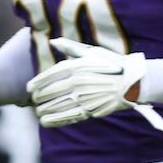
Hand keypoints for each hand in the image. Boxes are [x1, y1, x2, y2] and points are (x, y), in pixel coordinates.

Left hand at [27, 38, 162, 131]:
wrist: (133, 81)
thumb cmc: (112, 64)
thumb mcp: (92, 52)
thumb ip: (71, 47)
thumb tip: (53, 41)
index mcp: (77, 66)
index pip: (49, 76)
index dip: (36, 83)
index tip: (29, 88)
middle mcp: (78, 82)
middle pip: (50, 92)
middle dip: (39, 98)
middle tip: (34, 100)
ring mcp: (84, 97)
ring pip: (57, 106)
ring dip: (44, 110)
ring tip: (38, 112)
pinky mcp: (90, 110)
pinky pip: (67, 117)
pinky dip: (54, 120)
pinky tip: (45, 122)